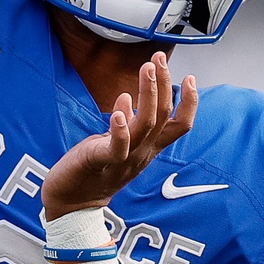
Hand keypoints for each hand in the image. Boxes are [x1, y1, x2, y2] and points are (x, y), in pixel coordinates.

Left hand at [41, 53, 197, 219]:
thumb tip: (129, 98)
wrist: (72, 204)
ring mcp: (124, 159)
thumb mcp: (116, 143)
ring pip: (146, 125)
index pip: (179, 126)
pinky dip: (121, 128)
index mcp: (148, 148)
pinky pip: (117, 147)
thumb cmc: (93, 170)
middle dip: (164, 84)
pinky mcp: (102, 162)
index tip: (191, 78)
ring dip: (148, 94)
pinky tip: (121, 108)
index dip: (190, 103)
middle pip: (164, 117)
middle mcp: (142, 153)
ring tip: (146, 69)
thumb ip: (126, 124)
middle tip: (159, 59)